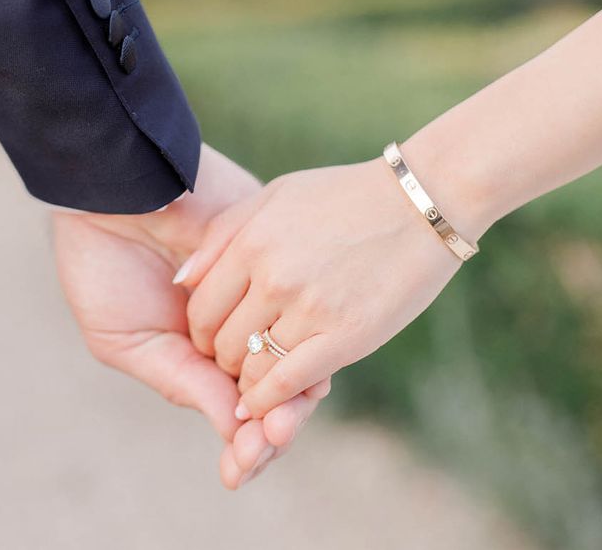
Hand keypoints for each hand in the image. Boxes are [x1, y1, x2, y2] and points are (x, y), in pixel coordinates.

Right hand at [53, 145, 328, 486]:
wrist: (110, 193)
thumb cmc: (102, 267)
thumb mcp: (128, 341)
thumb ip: (183, 381)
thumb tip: (234, 432)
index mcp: (199, 353)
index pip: (234, 407)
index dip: (242, 444)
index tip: (240, 471)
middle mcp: (237, 327)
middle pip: (273, 387)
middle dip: (273, 426)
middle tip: (266, 445)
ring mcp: (257, 294)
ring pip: (294, 352)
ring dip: (291, 393)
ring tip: (276, 423)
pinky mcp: (273, 256)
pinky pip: (298, 303)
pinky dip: (299, 340)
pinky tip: (293, 369)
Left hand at [177, 157, 463, 420]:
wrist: (420, 203)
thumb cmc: (343, 196)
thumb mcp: (274, 196)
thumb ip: (222, 236)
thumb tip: (181, 281)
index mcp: (252, 242)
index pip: (200, 306)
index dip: (199, 330)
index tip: (211, 336)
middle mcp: (274, 277)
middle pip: (221, 341)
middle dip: (220, 357)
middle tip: (232, 361)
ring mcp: (310, 308)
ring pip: (252, 367)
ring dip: (244, 382)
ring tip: (250, 382)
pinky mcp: (347, 336)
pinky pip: (288, 382)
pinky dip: (268, 401)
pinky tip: (262, 404)